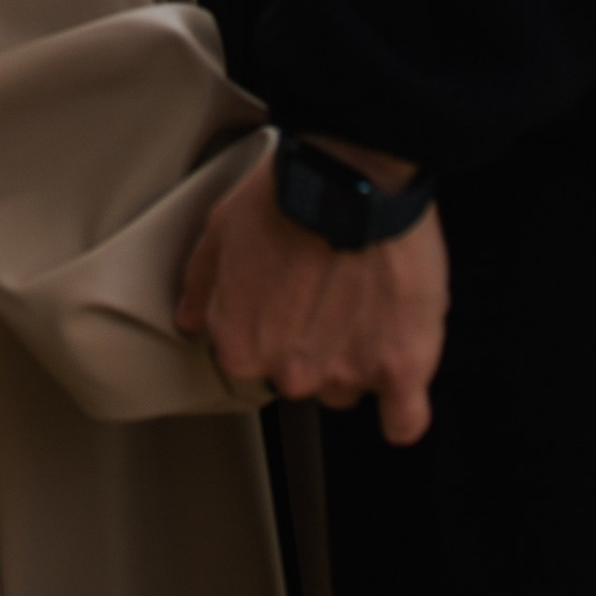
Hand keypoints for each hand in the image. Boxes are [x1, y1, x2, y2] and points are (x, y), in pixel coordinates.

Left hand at [177, 149, 448, 445]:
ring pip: (348, 388)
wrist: (352, 176)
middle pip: (301, 378)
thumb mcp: (221, 229)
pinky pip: (404, 420)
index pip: (251, 362)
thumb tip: (190, 318)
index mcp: (242, 347)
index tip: (284, 300)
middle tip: (326, 293)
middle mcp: (291, 372)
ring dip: (356, 358)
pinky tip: (400, 392)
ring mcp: (348, 374)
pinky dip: (402, 409)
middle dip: (311, 344)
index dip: (268, 328)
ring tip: (367, 304)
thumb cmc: (287, 196)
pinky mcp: (402, 368)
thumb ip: (203, 284)